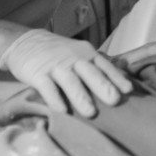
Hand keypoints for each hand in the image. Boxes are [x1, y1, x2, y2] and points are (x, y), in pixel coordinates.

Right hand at [0, 29, 132, 117]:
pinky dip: (55, 99)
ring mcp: (55, 66)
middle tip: (115, 100)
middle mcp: (73, 58)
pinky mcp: (38, 74)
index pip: (104, 66)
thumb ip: (97, 66)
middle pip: (90, 73)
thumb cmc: (60, 54)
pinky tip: (62, 111)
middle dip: (103, 86)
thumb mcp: (80, 54)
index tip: (129, 90)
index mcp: (87, 54)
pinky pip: (47, 88)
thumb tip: (122, 78)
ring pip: (70, 82)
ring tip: (91, 113)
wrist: (26, 42)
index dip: (117, 77)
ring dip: (81, 97)